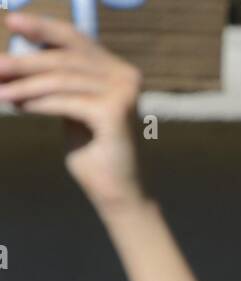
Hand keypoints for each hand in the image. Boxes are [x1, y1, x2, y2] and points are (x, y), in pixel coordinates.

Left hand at [0, 12, 143, 210]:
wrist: (116, 195)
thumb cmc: (92, 154)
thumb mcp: (72, 108)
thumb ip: (58, 82)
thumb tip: (18, 57)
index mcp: (117, 70)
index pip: (75, 40)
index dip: (42, 28)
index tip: (12, 21)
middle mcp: (125, 76)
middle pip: (65, 59)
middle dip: (26, 62)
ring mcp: (123, 93)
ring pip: (62, 80)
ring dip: (26, 86)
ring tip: (1, 91)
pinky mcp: (115, 112)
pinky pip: (67, 101)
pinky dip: (39, 103)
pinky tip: (19, 105)